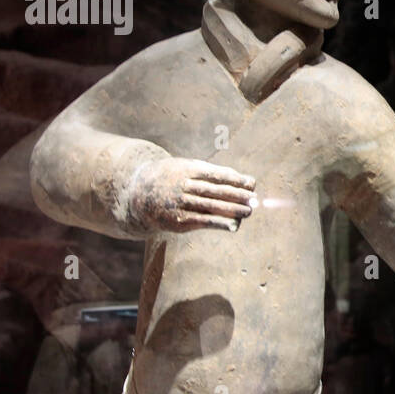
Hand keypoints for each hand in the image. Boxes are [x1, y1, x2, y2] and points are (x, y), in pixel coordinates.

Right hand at [124, 158, 256, 233]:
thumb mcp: (188, 168)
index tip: (252, 183)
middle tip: (254, 199)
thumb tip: (241, 179)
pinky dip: (220, 224)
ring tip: (249, 211)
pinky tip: (234, 225)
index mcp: (188, 170)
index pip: (216, 175)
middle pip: (215, 191)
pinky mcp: (178, 221)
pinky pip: (203, 222)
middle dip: (237, 195)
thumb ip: (213, 173)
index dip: (235, 180)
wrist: (139, 194)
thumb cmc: (173, 178)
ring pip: (211, 208)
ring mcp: (180, 204)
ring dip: (232, 210)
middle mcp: (184, 187)